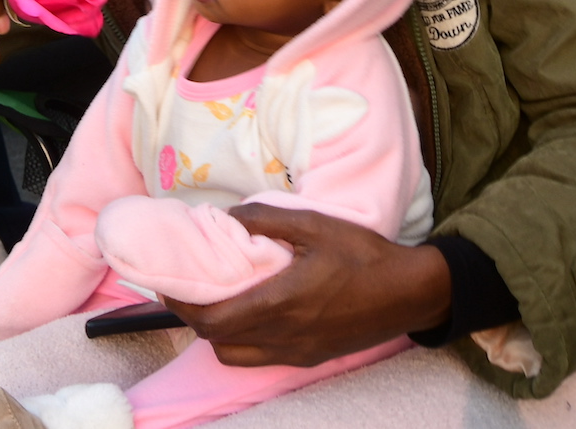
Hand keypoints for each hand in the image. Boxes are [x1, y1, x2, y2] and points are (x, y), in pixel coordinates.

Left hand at [160, 205, 451, 366]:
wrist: (410, 292)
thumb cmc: (364, 255)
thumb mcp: (316, 225)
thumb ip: (266, 220)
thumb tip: (227, 216)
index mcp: (281, 303)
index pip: (213, 320)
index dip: (180, 305)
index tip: (166, 281)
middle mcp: (284, 336)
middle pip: (216, 341)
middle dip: (191, 317)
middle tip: (183, 287)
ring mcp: (297, 352)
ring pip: (235, 355)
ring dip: (215, 332)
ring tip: (214, 298)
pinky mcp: (310, 357)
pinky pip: (260, 357)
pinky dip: (241, 340)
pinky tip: (248, 311)